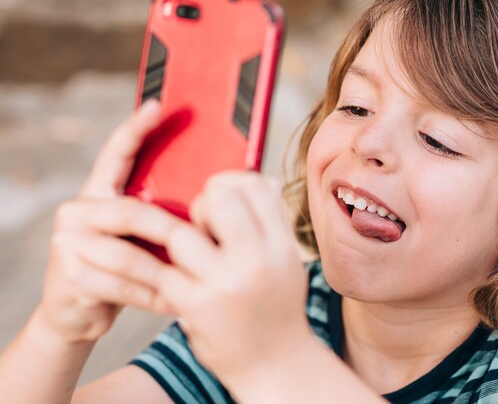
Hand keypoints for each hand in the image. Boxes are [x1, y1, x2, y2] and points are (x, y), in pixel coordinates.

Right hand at [37, 100, 180, 343]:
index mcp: (96, 192)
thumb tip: (210, 196)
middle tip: (203, 242)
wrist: (74, 312)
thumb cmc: (119, 267)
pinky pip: (124, 285)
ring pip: (129, 255)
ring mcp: (67, 242)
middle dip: (170, 231)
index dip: (136, 129)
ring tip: (197, 279)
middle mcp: (76, 211)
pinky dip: (154, 296)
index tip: (159, 106)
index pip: (116, 154)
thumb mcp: (136, 236)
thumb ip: (154, 215)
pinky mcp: (69, 276)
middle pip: (130, 212)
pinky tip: (176, 302)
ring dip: (166, 272)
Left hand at [156, 172, 311, 385]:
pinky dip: (163, 270)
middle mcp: (257, 262)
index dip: (231, 181)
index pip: (254, 186)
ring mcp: (224, 284)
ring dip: (178, 240)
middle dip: (202, 204)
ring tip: (189, 256)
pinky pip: (163, 270)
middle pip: (217, 198)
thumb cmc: (276, 307)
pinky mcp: (194, 306)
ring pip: (181, 233)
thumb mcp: (286, 262)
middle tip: (202, 225)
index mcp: (282, 247)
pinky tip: (172, 277)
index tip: (221, 193)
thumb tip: (254, 179)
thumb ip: (270, 224)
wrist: (274, 365)